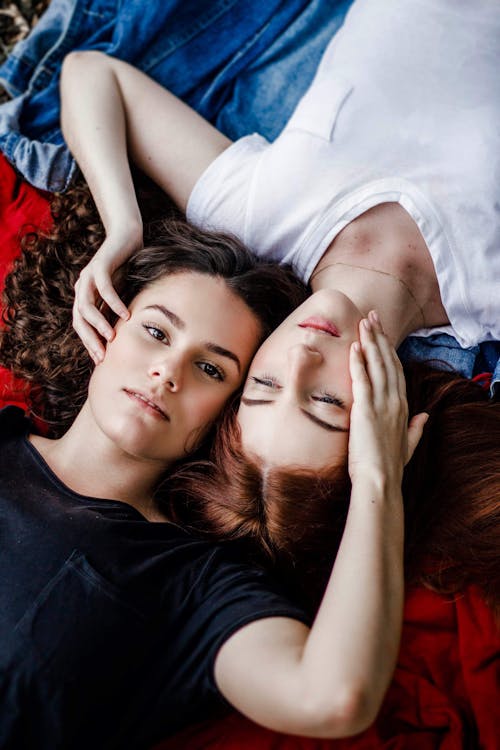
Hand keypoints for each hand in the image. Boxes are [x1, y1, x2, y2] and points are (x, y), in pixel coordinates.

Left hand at [73, 227, 141, 363]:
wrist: (127, 238)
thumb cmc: (125, 268)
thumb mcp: (119, 294)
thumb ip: (114, 312)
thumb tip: (118, 338)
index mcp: (85, 297)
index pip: (81, 326)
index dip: (89, 343)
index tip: (100, 360)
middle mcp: (82, 288)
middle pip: (79, 319)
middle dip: (90, 339)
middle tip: (102, 356)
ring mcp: (88, 276)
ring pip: (87, 306)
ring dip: (99, 324)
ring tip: (112, 337)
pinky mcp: (99, 265)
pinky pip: (105, 288)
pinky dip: (114, 303)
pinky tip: (126, 315)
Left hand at [347, 311, 427, 486]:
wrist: (380, 480)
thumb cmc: (390, 466)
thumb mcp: (408, 445)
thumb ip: (416, 429)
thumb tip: (424, 417)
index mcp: (403, 407)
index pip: (396, 370)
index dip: (389, 349)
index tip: (382, 333)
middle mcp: (395, 401)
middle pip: (388, 361)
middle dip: (379, 336)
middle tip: (371, 316)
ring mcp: (382, 404)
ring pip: (377, 365)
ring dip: (370, 341)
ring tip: (363, 322)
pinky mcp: (365, 410)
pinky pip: (362, 380)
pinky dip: (358, 362)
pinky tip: (354, 347)